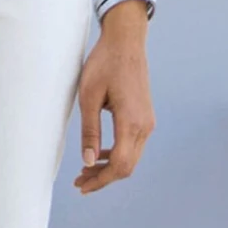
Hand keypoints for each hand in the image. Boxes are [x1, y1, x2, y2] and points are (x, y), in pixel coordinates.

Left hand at [74, 4, 154, 193]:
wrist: (126, 41)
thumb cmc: (105, 64)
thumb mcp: (89, 97)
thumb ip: (89, 132)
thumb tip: (88, 161)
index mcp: (131, 122)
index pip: (119, 165)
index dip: (101, 180)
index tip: (82, 186)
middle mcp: (144, 126)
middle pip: (127, 167)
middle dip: (103, 178)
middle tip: (80, 182)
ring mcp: (147, 121)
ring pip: (131, 157)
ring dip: (109, 167)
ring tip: (86, 170)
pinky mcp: (145, 117)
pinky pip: (133, 145)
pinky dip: (117, 154)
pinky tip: (100, 153)